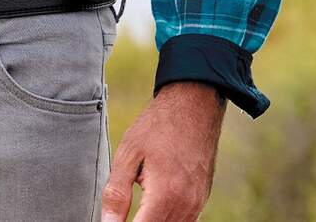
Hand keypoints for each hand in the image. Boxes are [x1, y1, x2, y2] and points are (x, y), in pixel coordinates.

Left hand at [99, 80, 225, 220]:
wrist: (194, 105)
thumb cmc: (158, 125)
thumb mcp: (129, 153)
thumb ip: (117, 194)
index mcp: (164, 196)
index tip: (113, 220)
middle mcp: (185, 207)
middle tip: (120, 211)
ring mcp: (197, 205)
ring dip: (152, 220)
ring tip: (137, 206)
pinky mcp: (202, 200)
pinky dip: (166, 219)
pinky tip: (152, 207)